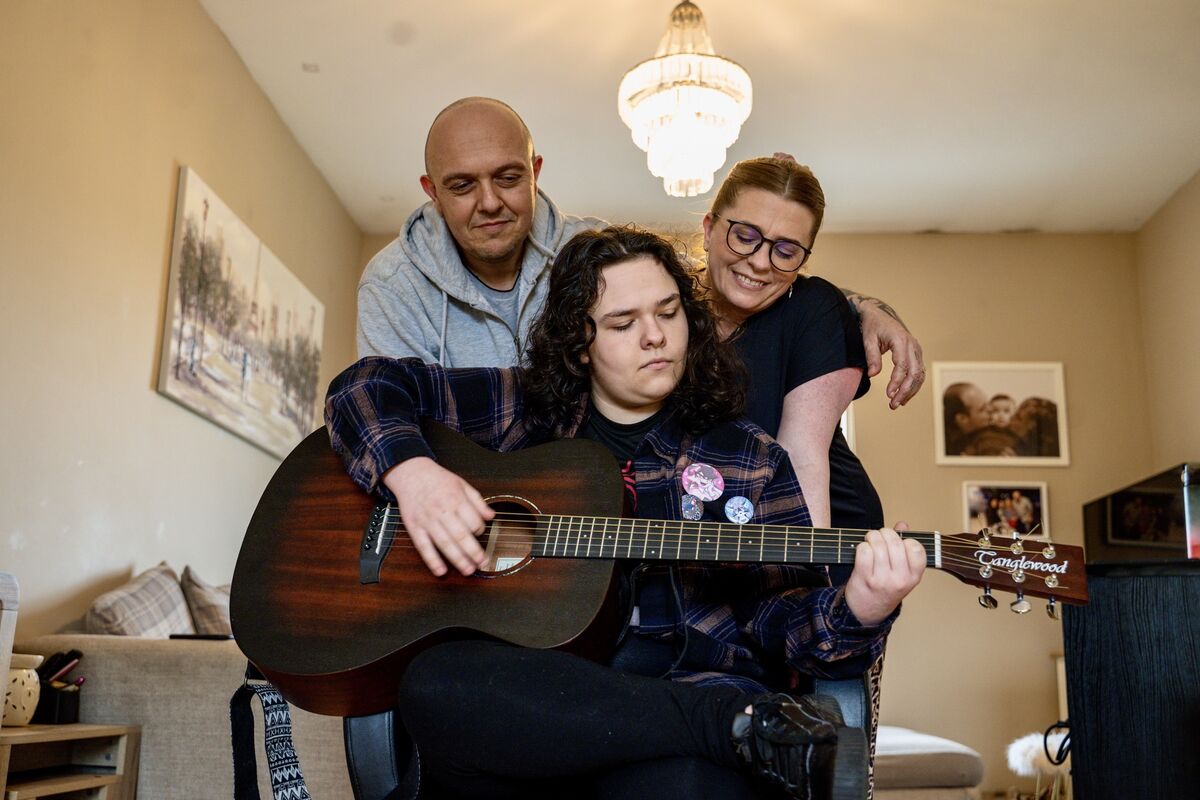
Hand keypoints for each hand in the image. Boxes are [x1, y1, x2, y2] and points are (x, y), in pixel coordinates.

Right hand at [381, 457, 493, 576]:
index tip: (481, 533)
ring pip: (444, 543)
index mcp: (455, 499)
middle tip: (483, 563)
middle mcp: (442, 511)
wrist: (410, 473)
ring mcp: (427, 521)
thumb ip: (477, 501)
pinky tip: (440, 571)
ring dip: (458, 559)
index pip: (473, 520)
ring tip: (468, 570)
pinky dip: (432, 560)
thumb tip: (491, 516)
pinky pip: (423, 547)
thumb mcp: (461, 484)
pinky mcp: (414, 527)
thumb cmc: (437, 479)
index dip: (481, 530)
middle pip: (461, 535)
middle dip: (474, 552)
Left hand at [844, 524, 925, 625]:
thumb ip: (903, 546)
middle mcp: (900, 579)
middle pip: (895, 542)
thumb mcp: (901, 571)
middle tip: (879, 535)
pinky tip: (862, 551)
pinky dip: (861, 546)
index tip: (898, 542)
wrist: (867, 611)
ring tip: (870, 540)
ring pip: (878, 545)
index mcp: (914, 576)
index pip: (916, 548)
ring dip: (871, 537)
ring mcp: (883, 580)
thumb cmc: (885, 586)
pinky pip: (864, 551)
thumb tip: (902, 525)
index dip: (905, 540)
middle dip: (884, 533)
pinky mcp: (865, 578)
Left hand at [858, 301, 924, 408]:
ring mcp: (916, 350)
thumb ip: (871, 357)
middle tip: (893, 405)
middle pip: (914, 373)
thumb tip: (873, 375)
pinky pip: (918, 372)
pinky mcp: (915, 354)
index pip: (903, 365)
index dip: (896, 382)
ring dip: (910, 391)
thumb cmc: (872, 326)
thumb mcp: (868, 339)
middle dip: (905, 391)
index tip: (888, 394)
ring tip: (897, 404)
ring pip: (919, 375)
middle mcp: (912, 345)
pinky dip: (913, 385)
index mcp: (901, 340)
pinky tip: (904, 396)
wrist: (879, 314)